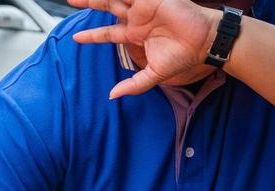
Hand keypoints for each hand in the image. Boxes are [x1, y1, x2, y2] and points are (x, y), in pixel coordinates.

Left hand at [69, 0, 219, 97]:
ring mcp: (145, 6)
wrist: (204, 43)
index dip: (91, 35)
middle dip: (89, 3)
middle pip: (107, 7)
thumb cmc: (183, 57)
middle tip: (71, 1)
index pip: (107, 33)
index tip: (75, 38)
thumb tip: (112, 96)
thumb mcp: (153, 75)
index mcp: (135, 34)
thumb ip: (133, 85)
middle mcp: (138, 18)